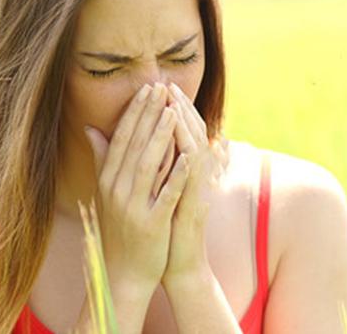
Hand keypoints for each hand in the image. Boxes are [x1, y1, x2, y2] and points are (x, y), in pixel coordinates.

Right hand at [82, 82, 188, 287]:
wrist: (122, 274)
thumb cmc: (118, 230)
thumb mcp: (106, 193)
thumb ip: (102, 160)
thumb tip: (91, 128)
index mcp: (108, 181)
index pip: (122, 139)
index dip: (135, 113)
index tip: (147, 89)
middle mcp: (116, 190)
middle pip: (134, 145)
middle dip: (148, 115)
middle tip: (160, 87)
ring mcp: (133, 208)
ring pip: (148, 165)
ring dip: (161, 136)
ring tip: (172, 111)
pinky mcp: (151, 224)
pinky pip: (166, 196)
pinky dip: (176, 176)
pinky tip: (188, 156)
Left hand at [160, 82, 228, 286]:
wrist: (175, 261)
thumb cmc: (165, 227)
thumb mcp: (158, 192)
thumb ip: (156, 168)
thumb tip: (148, 149)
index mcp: (184, 171)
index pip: (180, 133)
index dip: (171, 110)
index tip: (157, 89)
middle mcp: (195, 175)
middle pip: (191, 133)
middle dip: (179, 108)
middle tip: (166, 84)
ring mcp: (199, 187)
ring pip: (196, 147)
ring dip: (185, 123)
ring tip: (173, 100)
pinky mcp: (197, 201)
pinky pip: (195, 174)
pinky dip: (189, 153)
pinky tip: (180, 136)